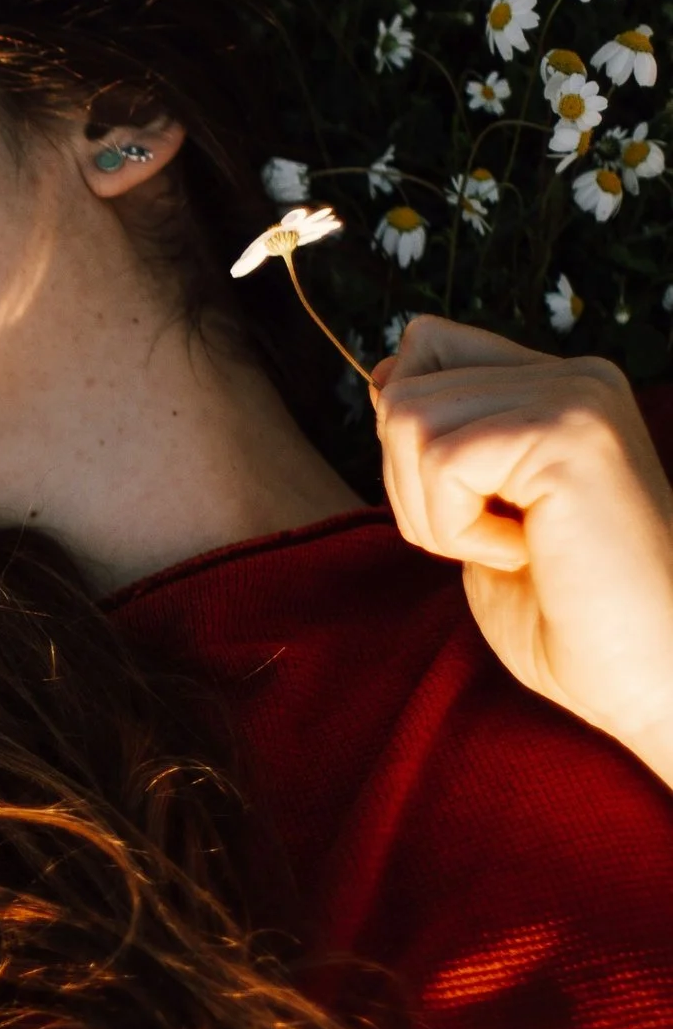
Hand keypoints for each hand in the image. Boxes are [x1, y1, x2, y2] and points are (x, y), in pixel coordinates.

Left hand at [371, 314, 672, 783]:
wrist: (649, 680)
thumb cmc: (570, 621)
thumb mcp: (480, 516)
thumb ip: (441, 440)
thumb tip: (383, 378)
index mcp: (560, 387)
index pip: (428, 348)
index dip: (411, 435)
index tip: (472, 504)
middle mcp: (575, 377)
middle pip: (404, 388)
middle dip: (412, 487)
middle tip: (495, 541)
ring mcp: (578, 398)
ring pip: (409, 418)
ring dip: (434, 512)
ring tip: (512, 549)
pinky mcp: (571, 435)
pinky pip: (442, 462)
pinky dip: (457, 530)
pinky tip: (526, 555)